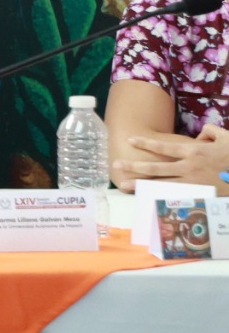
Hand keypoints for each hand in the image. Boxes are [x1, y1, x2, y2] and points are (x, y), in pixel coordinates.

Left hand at [110, 124, 228, 188]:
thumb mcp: (226, 137)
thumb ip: (210, 132)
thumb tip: (200, 134)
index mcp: (194, 152)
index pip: (164, 147)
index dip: (146, 143)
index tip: (131, 140)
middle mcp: (189, 168)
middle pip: (156, 168)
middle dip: (133, 166)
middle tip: (115, 165)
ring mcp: (193, 183)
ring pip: (161, 184)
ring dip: (141, 185)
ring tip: (123, 185)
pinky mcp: (199, 195)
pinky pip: (175, 196)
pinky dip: (160, 198)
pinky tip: (147, 200)